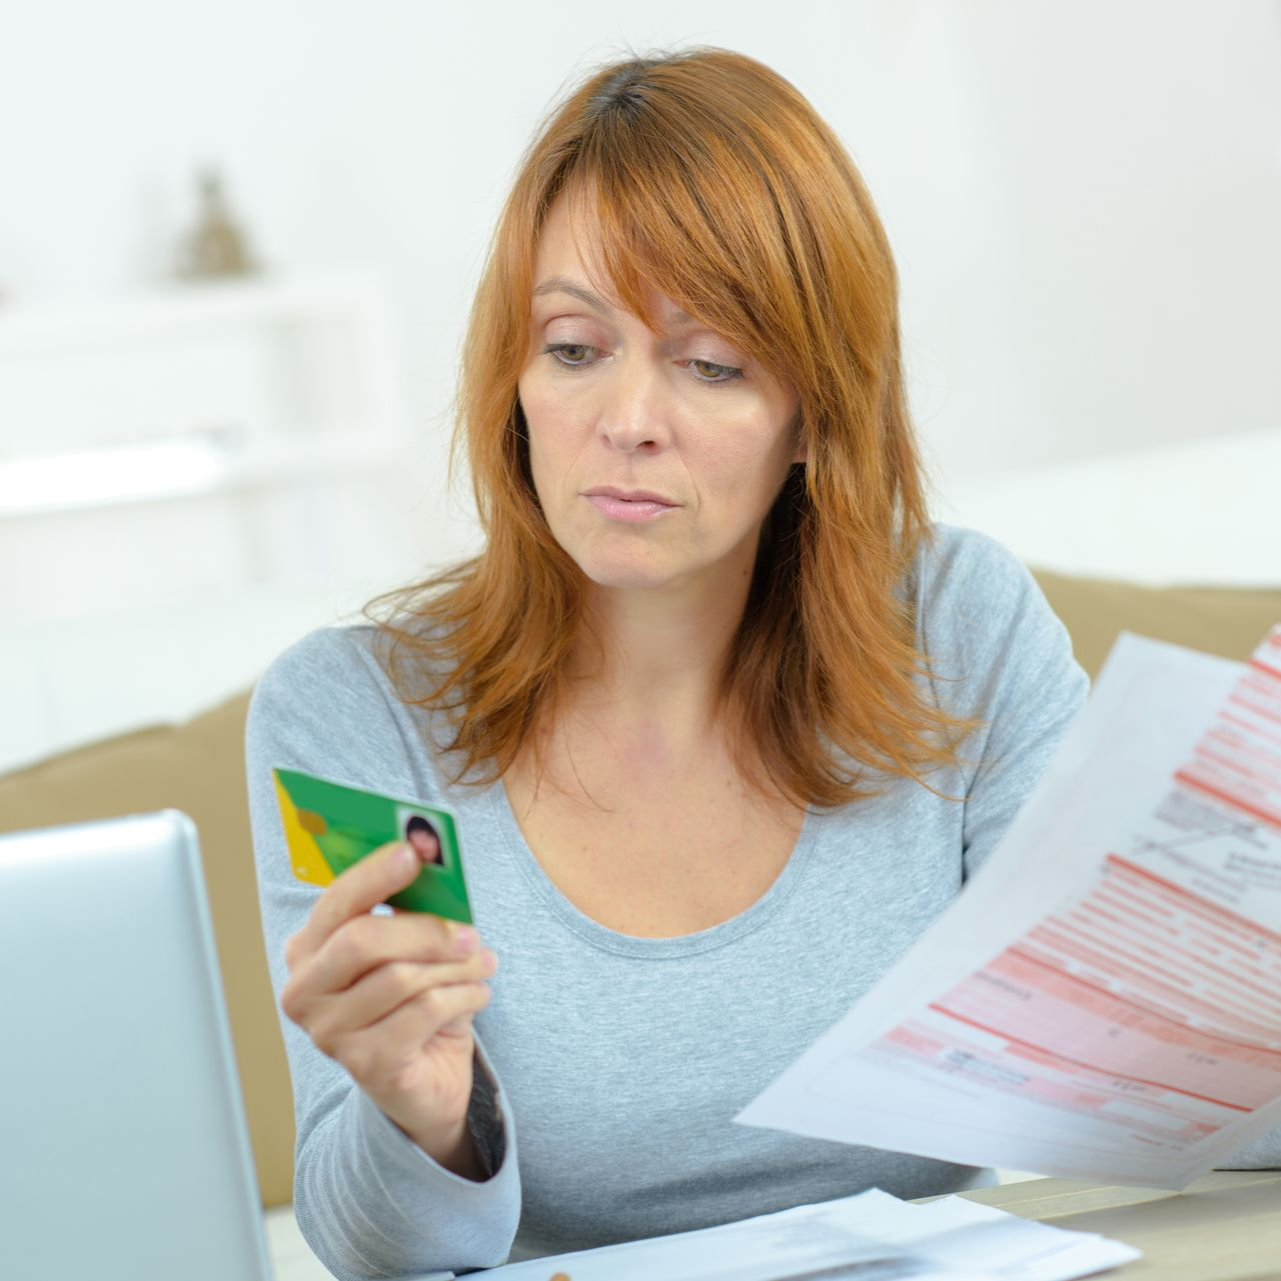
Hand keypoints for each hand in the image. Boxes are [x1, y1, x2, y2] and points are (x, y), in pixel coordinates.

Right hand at [280, 841, 496, 1169]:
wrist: (426, 1077)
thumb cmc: (416, 997)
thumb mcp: (413, 947)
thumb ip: (414, 907)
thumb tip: (434, 860)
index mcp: (309, 948)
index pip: (336, 902)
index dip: (374, 873)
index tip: (414, 850)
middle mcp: (303, 991)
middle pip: (361, 940)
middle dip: (424, 929)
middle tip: (470, 932)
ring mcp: (329, 1032)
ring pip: (400, 978)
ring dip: (455, 967)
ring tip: (484, 964)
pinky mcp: (365, 1065)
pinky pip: (424, 1013)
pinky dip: (463, 996)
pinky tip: (479, 994)